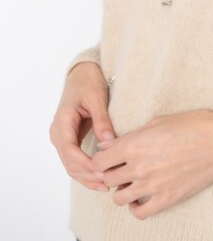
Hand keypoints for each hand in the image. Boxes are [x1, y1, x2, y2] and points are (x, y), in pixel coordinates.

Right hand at [49, 62, 115, 192]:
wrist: (82, 74)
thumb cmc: (89, 82)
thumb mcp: (97, 98)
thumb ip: (102, 121)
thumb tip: (108, 143)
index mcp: (63, 121)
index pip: (71, 151)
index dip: (87, 165)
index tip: (104, 171)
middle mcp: (57, 132)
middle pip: (69, 162)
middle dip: (88, 174)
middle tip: (109, 182)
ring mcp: (60, 137)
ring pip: (70, 165)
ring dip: (86, 177)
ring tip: (106, 185)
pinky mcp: (68, 139)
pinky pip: (73, 160)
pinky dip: (84, 170)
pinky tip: (99, 177)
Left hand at [91, 109, 212, 218]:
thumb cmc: (192, 125)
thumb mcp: (158, 121)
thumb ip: (133, 135)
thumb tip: (114, 145)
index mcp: (135, 144)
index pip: (99, 161)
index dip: (100, 159)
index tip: (108, 157)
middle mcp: (139, 166)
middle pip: (106, 179)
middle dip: (109, 173)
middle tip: (118, 168)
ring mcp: (152, 185)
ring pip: (118, 198)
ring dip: (120, 190)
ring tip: (129, 182)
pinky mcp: (166, 198)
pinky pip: (139, 212)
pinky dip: (135, 206)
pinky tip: (140, 196)